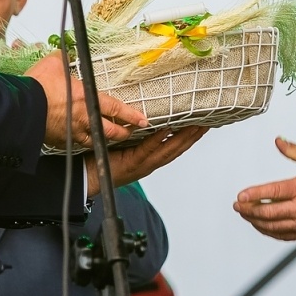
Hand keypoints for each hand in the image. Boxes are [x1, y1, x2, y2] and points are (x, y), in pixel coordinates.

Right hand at [25, 52, 148, 149]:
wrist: (21, 108)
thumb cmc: (38, 87)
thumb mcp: (54, 64)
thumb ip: (63, 59)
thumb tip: (63, 53)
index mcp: (87, 100)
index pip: (117, 109)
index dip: (132, 115)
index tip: (143, 120)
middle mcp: (84, 119)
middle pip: (111, 132)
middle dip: (123, 132)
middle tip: (130, 131)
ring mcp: (72, 133)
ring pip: (95, 141)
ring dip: (104, 139)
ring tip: (108, 137)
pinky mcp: (60, 141)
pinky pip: (76, 144)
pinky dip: (83, 142)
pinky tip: (83, 139)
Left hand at [84, 125, 207, 189]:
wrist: (89, 177)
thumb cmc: (103, 160)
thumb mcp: (124, 145)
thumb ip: (136, 135)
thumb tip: (144, 118)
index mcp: (150, 159)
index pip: (175, 147)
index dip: (190, 137)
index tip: (202, 125)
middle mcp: (150, 163)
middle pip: (178, 149)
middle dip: (193, 136)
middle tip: (207, 123)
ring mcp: (143, 164)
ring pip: (168, 150)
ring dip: (184, 137)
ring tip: (196, 125)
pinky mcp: (133, 163)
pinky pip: (149, 149)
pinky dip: (159, 139)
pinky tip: (168, 128)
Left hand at [232, 137, 295, 239]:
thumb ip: (295, 151)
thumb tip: (278, 141)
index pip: (273, 192)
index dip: (254, 194)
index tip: (241, 195)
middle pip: (268, 213)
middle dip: (249, 209)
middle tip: (238, 205)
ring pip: (272, 226)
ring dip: (255, 221)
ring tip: (245, 214)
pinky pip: (280, 235)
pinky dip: (267, 230)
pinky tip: (260, 224)